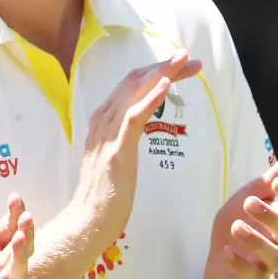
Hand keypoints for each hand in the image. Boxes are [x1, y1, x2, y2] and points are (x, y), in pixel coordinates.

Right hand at [64, 51, 201, 246]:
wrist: (88, 220)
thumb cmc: (104, 194)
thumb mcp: (113, 157)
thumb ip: (120, 137)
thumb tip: (134, 125)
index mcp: (100, 122)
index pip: (127, 86)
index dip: (154, 72)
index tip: (179, 67)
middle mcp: (101, 122)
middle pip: (132, 82)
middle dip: (162, 67)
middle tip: (189, 58)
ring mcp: (107, 135)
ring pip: (134, 93)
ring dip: (161, 73)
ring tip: (183, 60)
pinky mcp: (117, 150)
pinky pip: (134, 117)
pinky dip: (151, 97)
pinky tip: (167, 84)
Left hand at [205, 148, 277, 278]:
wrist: (221, 268)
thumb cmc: (239, 226)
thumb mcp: (250, 197)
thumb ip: (274, 177)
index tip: (277, 182)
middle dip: (271, 216)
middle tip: (249, 202)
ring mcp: (265, 265)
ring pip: (273, 257)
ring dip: (254, 240)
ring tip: (236, 226)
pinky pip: (250, 275)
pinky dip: (238, 263)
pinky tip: (226, 251)